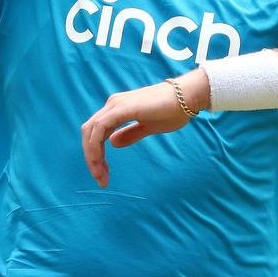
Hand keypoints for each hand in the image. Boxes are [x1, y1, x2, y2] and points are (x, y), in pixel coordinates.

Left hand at [79, 70, 208, 187]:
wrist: (188, 97)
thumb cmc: (172, 111)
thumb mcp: (148, 128)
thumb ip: (130, 134)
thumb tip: (112, 143)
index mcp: (118, 109)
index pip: (97, 132)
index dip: (96, 153)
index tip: (103, 174)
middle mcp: (113, 104)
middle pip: (89, 133)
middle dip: (91, 158)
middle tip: (100, 179)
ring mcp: (115, 104)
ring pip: (91, 132)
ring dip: (92, 156)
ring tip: (101, 176)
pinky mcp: (121, 108)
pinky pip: (99, 128)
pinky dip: (95, 146)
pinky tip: (100, 162)